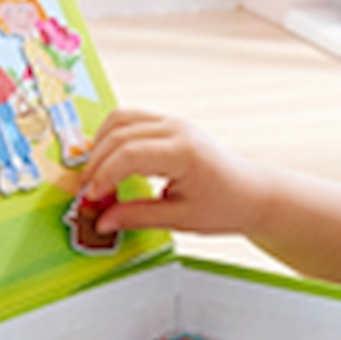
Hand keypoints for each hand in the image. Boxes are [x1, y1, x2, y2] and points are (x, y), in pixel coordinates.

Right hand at [75, 109, 264, 237]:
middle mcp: (178, 129)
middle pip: (119, 134)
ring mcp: (174, 122)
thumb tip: (104, 220)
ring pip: (121, 119)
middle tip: (88, 191)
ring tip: (95, 175)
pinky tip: (108, 160)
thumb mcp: (180, 218)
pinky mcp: (170, 123)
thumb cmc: (226, 205)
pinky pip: (132, 119)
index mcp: (184, 152)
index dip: (103, 176)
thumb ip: (137, 217)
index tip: (92, 198)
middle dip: (96, 163)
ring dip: (100, 144)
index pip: (129, 154)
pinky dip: (113, 136)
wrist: (252, 192)